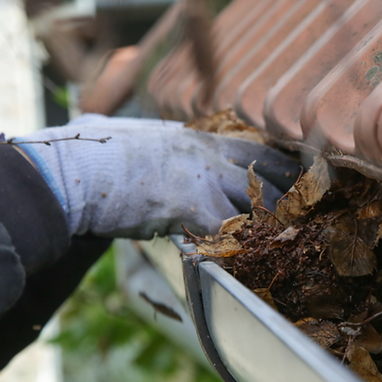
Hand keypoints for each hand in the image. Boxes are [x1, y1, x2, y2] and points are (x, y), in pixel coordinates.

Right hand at [16, 114, 298, 237]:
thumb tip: (99, 118)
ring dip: (272, 226)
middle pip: (267, 173)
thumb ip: (131, 134)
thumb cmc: (86, 150)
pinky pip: (232, 234)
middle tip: (309, 213)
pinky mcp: (195, 207)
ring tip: (291, 244)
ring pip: (258, 203)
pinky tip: (252, 263)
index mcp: (193, 137)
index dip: (277, 165)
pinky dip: (241, 250)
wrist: (73, 168)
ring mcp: (205, 178)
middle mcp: (208, 154)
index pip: (252, 147)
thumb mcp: (118, 130)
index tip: (297, 176)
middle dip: (289, 195)